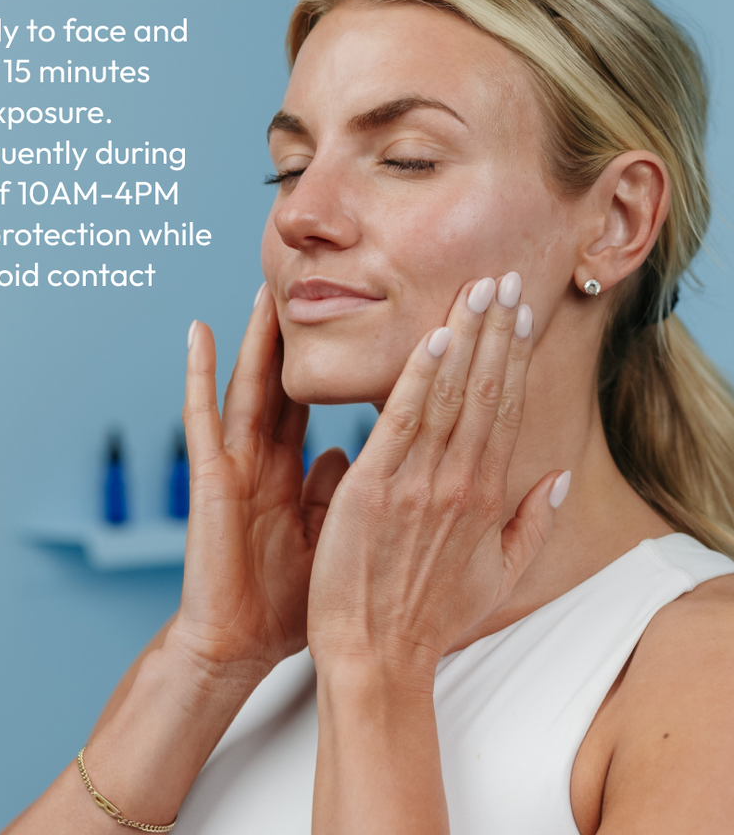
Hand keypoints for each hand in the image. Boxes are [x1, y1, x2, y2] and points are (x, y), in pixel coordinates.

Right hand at [171, 285, 349, 677]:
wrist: (239, 646)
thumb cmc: (284, 601)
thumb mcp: (324, 538)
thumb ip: (331, 492)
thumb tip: (345, 451)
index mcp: (288, 473)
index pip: (311, 405)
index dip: (328, 366)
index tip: (354, 326)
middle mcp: (260, 460)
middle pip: (282, 384)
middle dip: (293, 338)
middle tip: (310, 286)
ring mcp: (232, 464)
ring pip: (246, 387)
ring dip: (254, 340)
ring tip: (263, 290)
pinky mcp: (209, 478)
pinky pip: (202, 418)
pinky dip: (196, 374)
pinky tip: (197, 333)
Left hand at [307, 273, 566, 677]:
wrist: (377, 655)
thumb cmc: (430, 616)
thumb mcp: (498, 575)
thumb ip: (533, 523)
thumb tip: (557, 476)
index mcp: (487, 496)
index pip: (507, 409)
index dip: (515, 357)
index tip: (522, 314)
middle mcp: (461, 482)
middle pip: (486, 390)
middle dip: (498, 331)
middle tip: (505, 277)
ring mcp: (420, 483)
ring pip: (451, 396)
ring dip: (467, 337)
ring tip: (477, 289)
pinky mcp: (375, 489)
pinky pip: (402, 421)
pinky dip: (420, 377)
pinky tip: (434, 336)